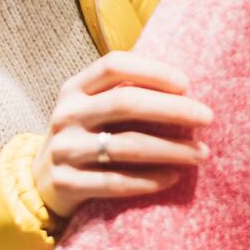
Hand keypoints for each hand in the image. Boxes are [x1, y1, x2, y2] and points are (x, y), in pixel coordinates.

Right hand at [32, 52, 212, 219]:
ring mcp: (64, 150)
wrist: (42, 181)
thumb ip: (126, 93)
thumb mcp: (93, 108)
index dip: (152, 70)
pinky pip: (115, 182)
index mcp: (75, 88)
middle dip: (173, 109)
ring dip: (170, 150)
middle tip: (207, 117)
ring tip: (201, 153)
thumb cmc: (86, 136)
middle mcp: (66, 115)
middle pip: (125, 103)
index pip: (114, 66)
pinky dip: (149, 181)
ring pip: (125, 146)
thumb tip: (188, 88)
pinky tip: (174, 177)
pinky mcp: (66, 183)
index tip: (186, 83)